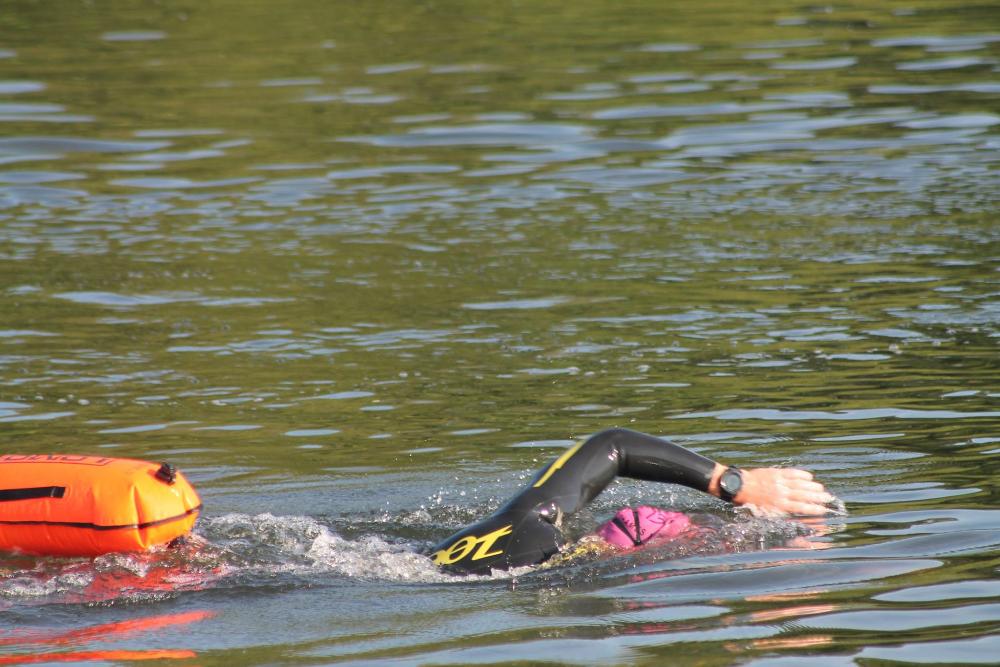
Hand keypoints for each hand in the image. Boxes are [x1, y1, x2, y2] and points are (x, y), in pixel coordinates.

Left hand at [710, 465, 834, 515]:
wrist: (739, 486)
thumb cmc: (751, 503)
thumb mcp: (765, 515)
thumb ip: (781, 518)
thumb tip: (793, 524)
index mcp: (780, 506)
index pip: (802, 507)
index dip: (814, 509)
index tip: (824, 510)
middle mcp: (782, 494)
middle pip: (804, 495)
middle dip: (818, 498)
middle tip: (829, 499)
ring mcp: (779, 482)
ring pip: (801, 484)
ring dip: (813, 486)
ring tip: (822, 489)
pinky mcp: (776, 473)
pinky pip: (792, 473)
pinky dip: (802, 474)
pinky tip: (809, 477)